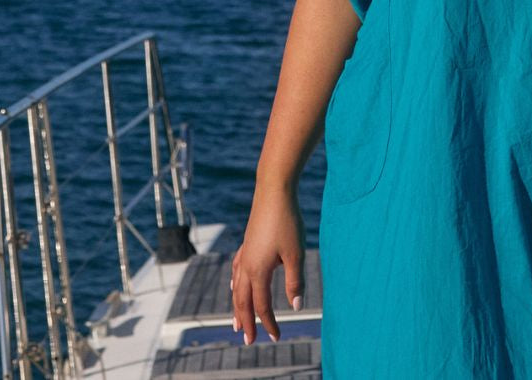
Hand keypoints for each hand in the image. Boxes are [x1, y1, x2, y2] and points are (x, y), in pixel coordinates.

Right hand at [230, 183, 306, 344]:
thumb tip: (296, 307)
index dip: (269, 323)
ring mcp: (244, 253)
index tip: (276, 338)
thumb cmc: (288, 221)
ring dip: (237, 307)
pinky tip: (235, 286)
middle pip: (243, 301)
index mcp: (258, 271)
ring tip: (236, 323)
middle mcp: (246, 265)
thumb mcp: (296, 254)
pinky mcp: (247, 244)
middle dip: (246, 322)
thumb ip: (295, 281)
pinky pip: (236, 271)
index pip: (261, 305)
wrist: (274, 191)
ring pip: (236, 288)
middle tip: (247, 341)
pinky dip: (235, 285)